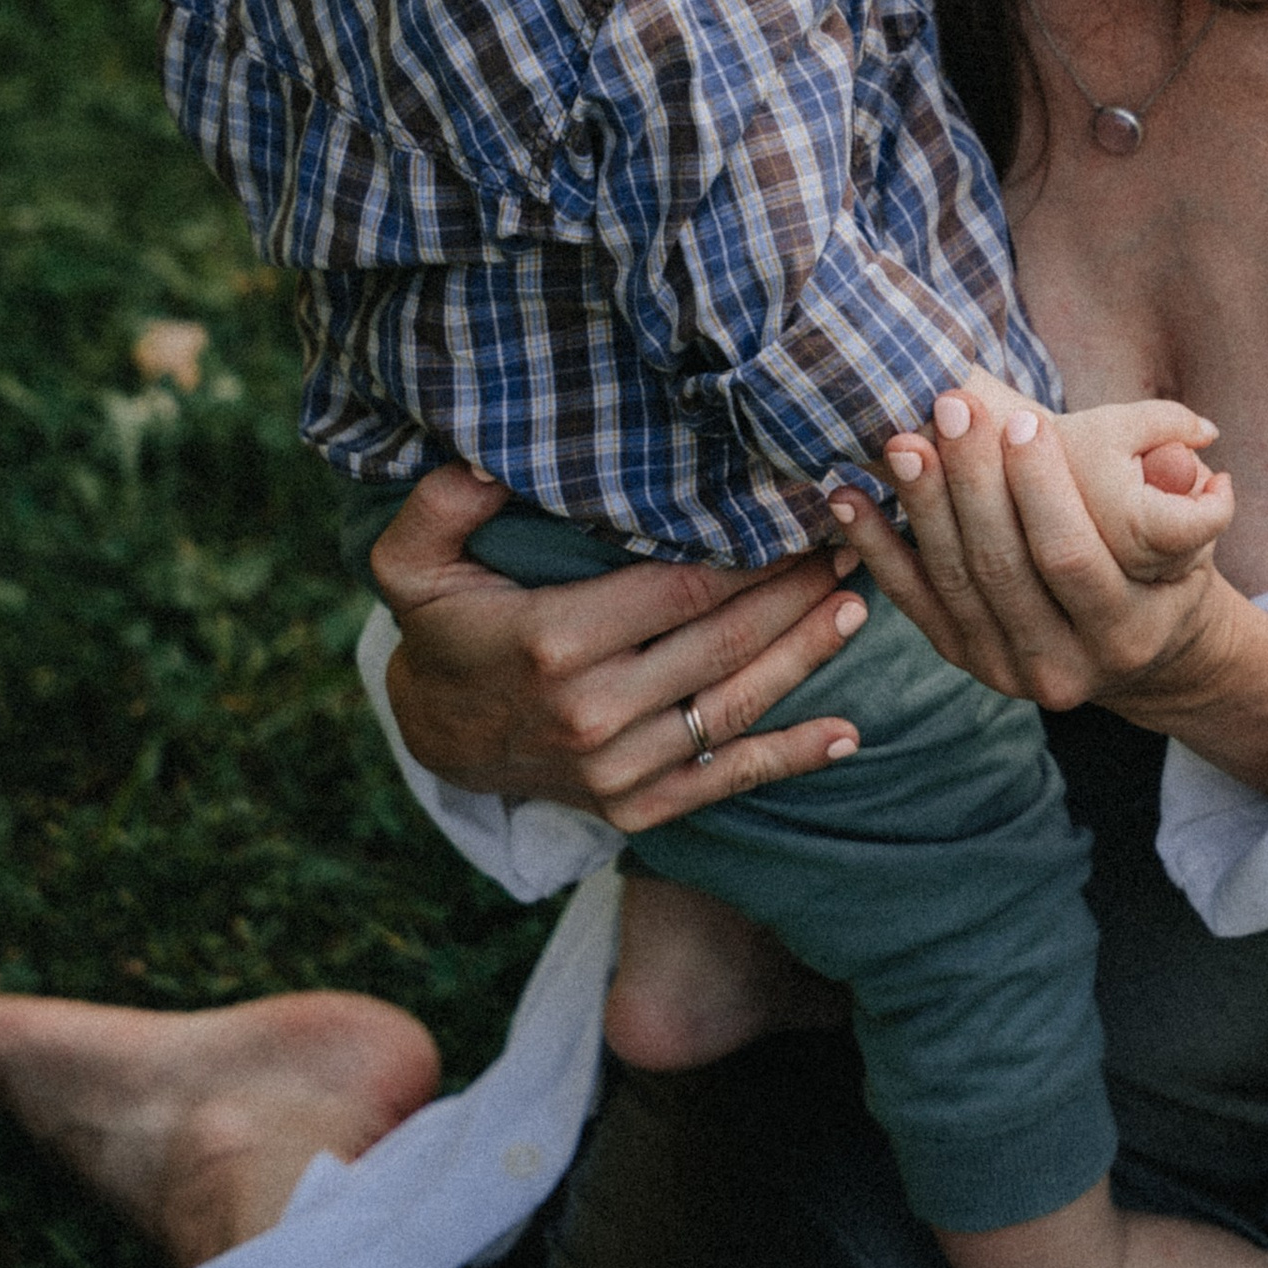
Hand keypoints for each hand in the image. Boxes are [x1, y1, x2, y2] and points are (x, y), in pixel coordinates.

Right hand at [372, 464, 869, 834]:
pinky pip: (725, 781)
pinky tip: (846, 734)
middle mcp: (594, 712)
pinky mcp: (636, 809)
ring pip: (736, 706)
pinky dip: (790, 757)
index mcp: (554, 642)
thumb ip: (440, 504)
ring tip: (857, 605)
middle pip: (723, 642)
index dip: (749, 552)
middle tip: (849, 543)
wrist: (438, 738)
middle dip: (795, 590)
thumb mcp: (409, 563)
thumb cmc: (444, 630)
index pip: (680, 588)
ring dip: (806, 656)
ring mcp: (618, 769)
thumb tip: (487, 458)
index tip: (798, 512)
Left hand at [829, 376, 1267, 796]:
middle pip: (1001, 566)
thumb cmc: (1167, 572)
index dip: (1041, 488)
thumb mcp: (1192, 540)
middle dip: (972, 480)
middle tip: (950, 406)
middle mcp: (1062, 667)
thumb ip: (1185, 491)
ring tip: (900, 439)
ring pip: (952, 581)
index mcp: (1125, 632)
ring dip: (920, 505)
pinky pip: (913, 601)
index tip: (1021, 418)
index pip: (1070, 556)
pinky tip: (847, 496)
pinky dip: (876, 548)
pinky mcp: (964, 660)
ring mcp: (1006, 670)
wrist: (1144, 655)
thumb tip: (1196, 436)